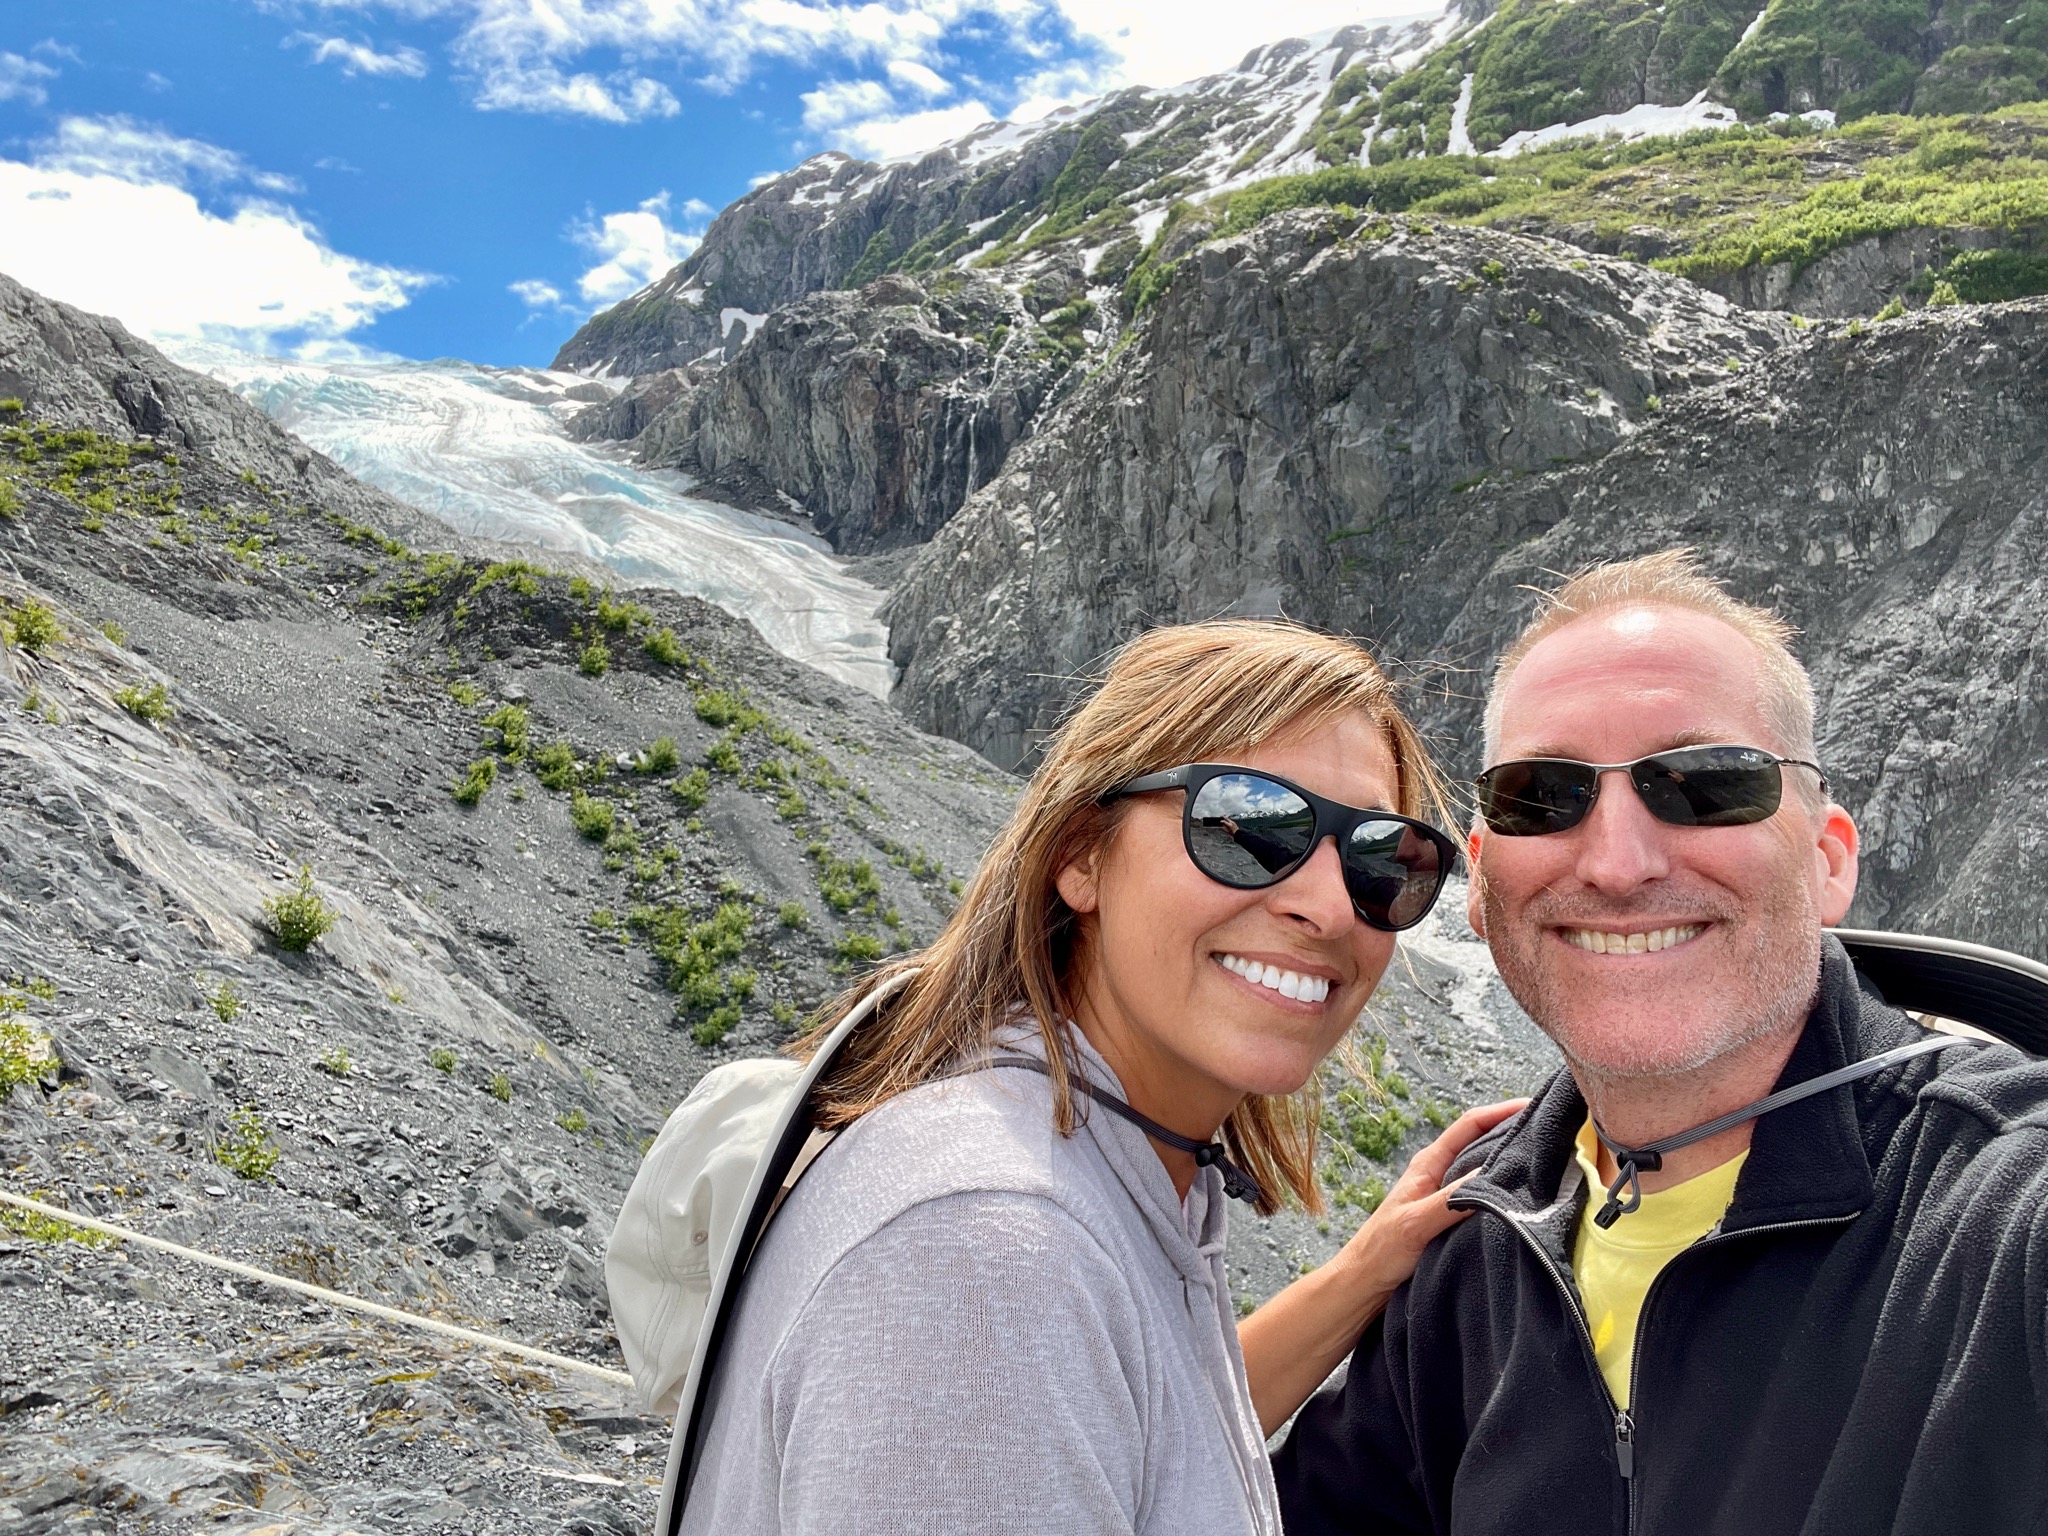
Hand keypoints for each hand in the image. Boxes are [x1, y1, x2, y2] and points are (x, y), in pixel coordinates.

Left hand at [1331, 1098, 1528, 1308]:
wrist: (1366, 1282)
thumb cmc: (1382, 1250)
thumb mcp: (1416, 1222)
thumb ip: (1451, 1200)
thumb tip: (1491, 1175)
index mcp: (1429, 1163)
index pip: (1471, 1125)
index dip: (1502, 1111)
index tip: (1535, 1107)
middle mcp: (1441, 1173)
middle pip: (1483, 1142)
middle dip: (1514, 1133)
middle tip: (1552, 1135)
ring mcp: (1447, 1194)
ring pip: (1486, 1169)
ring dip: (1511, 1163)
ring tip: (1549, 1162)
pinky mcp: (1453, 1217)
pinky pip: (1485, 1195)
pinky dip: (1505, 1192)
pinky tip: (1525, 1199)